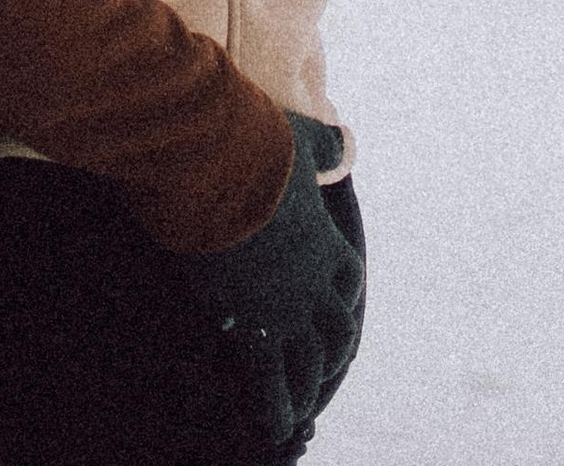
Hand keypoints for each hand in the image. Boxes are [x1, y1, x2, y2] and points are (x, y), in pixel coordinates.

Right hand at [178, 112, 365, 458]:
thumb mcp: (297, 139)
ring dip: (304, 389)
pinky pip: (267, 385)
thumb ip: (323, 144)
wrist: (214, 165)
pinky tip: (268, 426)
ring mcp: (283, 310)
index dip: (343, 294)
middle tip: (319, 369)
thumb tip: (344, 137)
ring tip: (294, 412)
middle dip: (331, 352)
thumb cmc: (250, 144)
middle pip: (338, 331)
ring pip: (309, 367)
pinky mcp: (248, 327)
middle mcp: (311, 284)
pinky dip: (272, 409)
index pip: (349, 277)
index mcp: (323, 240)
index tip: (332, 305)